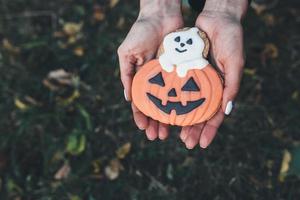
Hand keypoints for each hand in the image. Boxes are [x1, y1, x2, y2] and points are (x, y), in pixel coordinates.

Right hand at [118, 0, 182, 139]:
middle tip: (158, 136)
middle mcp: (156, 81)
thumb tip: (128, 98)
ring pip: (170, 103)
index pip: (140, 102)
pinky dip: (183, 103)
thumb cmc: (141, 32)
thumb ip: (127, 74)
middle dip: (155, 122)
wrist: (162, 15)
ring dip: (169, 118)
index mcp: (141, 78)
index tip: (143, 128)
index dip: (140, 116)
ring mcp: (170, 77)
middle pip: (156, 107)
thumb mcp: (127, 53)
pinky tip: (185, 115)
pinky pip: (184, 89)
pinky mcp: (182, 71)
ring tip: (171, 132)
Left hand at [180, 4, 246, 148]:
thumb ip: (232, 86)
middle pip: (198, 113)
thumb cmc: (231, 39)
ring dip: (178, 118)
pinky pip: (174, 87)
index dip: (209, 130)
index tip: (201, 144)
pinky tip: (161, 110)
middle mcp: (206, 87)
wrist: (217, 18)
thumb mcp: (235, 63)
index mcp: (221, 89)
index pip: (215, 115)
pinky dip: (168, 98)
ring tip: (170, 132)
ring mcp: (193, 79)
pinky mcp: (182, 69)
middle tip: (185, 143)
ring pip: (184, 103)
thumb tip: (227, 112)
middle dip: (192, 129)